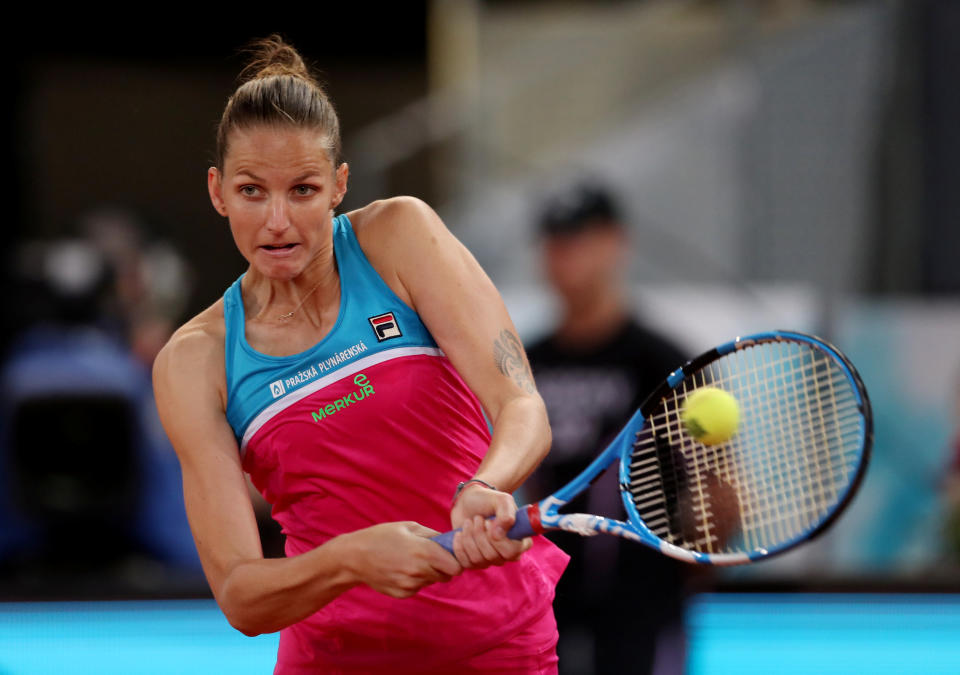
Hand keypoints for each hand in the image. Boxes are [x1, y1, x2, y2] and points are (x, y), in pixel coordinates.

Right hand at [344, 522, 462, 597]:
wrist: (354, 557)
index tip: (450, 554)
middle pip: (447, 575)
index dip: (456, 560)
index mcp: (424, 551)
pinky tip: (402, 569)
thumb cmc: (381, 536)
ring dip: (429, 573)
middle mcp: (419, 571)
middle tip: (432, 556)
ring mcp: (410, 585)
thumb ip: (433, 535)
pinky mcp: (403, 594)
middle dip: (444, 566)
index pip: (456, 566)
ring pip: (432, 581)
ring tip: (412, 560)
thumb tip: (451, 541)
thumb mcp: (408, 527)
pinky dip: (416, 580)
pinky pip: (418, 587)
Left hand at [449, 484, 531, 568]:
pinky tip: (460, 533)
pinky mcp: (475, 562)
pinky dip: (459, 546)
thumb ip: (506, 513)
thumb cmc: (488, 500)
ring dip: (469, 538)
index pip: (512, 552)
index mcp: (520, 541)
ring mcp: (491, 560)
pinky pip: (466, 563)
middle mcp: (507, 554)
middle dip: (480, 535)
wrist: (468, 502)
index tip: (489, 522)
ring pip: (478, 560)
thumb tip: (499, 534)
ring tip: (469, 522)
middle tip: (477, 518)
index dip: (498, 540)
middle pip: (493, 556)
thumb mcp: (501, 500)